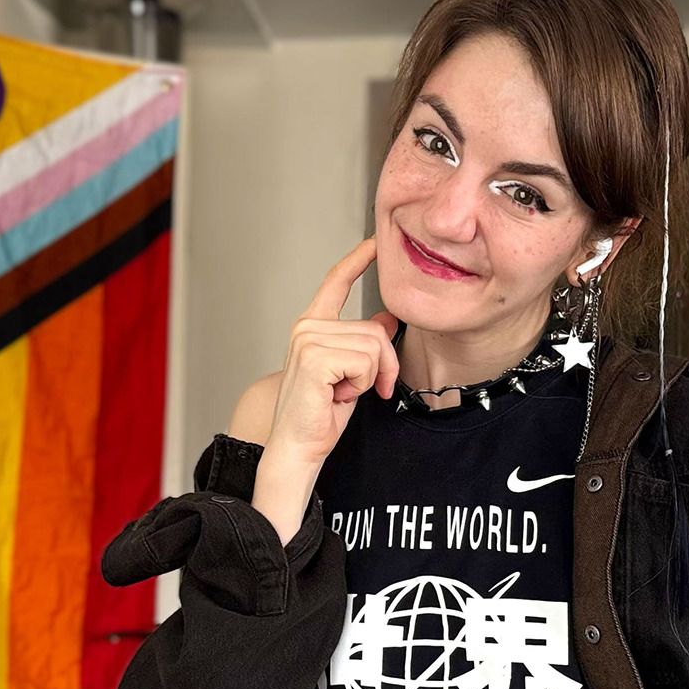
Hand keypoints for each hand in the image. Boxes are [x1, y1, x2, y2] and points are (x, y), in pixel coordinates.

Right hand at [264, 236, 400, 467]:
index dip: (358, 260)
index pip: (336, 282)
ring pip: (374, 346)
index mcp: (312, 326)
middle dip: (382, 365)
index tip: (374, 243)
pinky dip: (362, 384)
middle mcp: (307, 327)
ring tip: (344, 392)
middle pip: (375, 329)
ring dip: (371, 377)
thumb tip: (387, 319)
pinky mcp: (314, 358)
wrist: (300, 446)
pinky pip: (366, 362)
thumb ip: (365, 342)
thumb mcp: (352, 372)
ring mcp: (308, 340)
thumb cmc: (321, 413)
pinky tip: (338, 395)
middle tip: (363, 388)